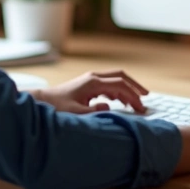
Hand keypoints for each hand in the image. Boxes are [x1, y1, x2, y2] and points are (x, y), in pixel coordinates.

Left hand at [28, 70, 148, 113]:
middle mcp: (93, 78)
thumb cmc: (58, 107)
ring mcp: (91, 80)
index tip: (141, 106)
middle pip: (121, 76)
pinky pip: (108, 85)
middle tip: (146, 98)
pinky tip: (121, 101)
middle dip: (134, 86)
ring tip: (135, 103)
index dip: (133, 94)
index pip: (120, 84)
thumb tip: (109, 107)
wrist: (44, 101)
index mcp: (93, 82)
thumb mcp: (75, 112)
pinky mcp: (88, 85)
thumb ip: (93, 111)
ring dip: (127, 90)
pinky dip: (118, 91)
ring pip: (115, 80)